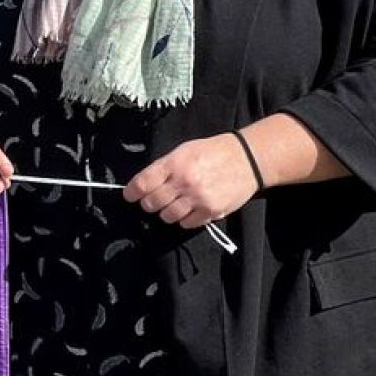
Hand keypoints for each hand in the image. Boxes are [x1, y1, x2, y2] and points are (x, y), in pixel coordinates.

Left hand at [124, 134, 259, 228]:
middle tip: (153, 200)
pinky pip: (187, 223)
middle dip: (148, 203)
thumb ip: (162, 168)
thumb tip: (142, 185)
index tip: (130, 195)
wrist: (246, 159)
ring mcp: (198, 198)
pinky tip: (189, 209)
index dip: (132, 192)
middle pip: (152, 203)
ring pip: (167, 216)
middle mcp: (184, 182)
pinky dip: (184, 219)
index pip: (143, 183)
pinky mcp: (211, 211)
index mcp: (174, 164)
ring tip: (173, 204)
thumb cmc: (211, 153)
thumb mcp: (182, 151)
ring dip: (166, 212)